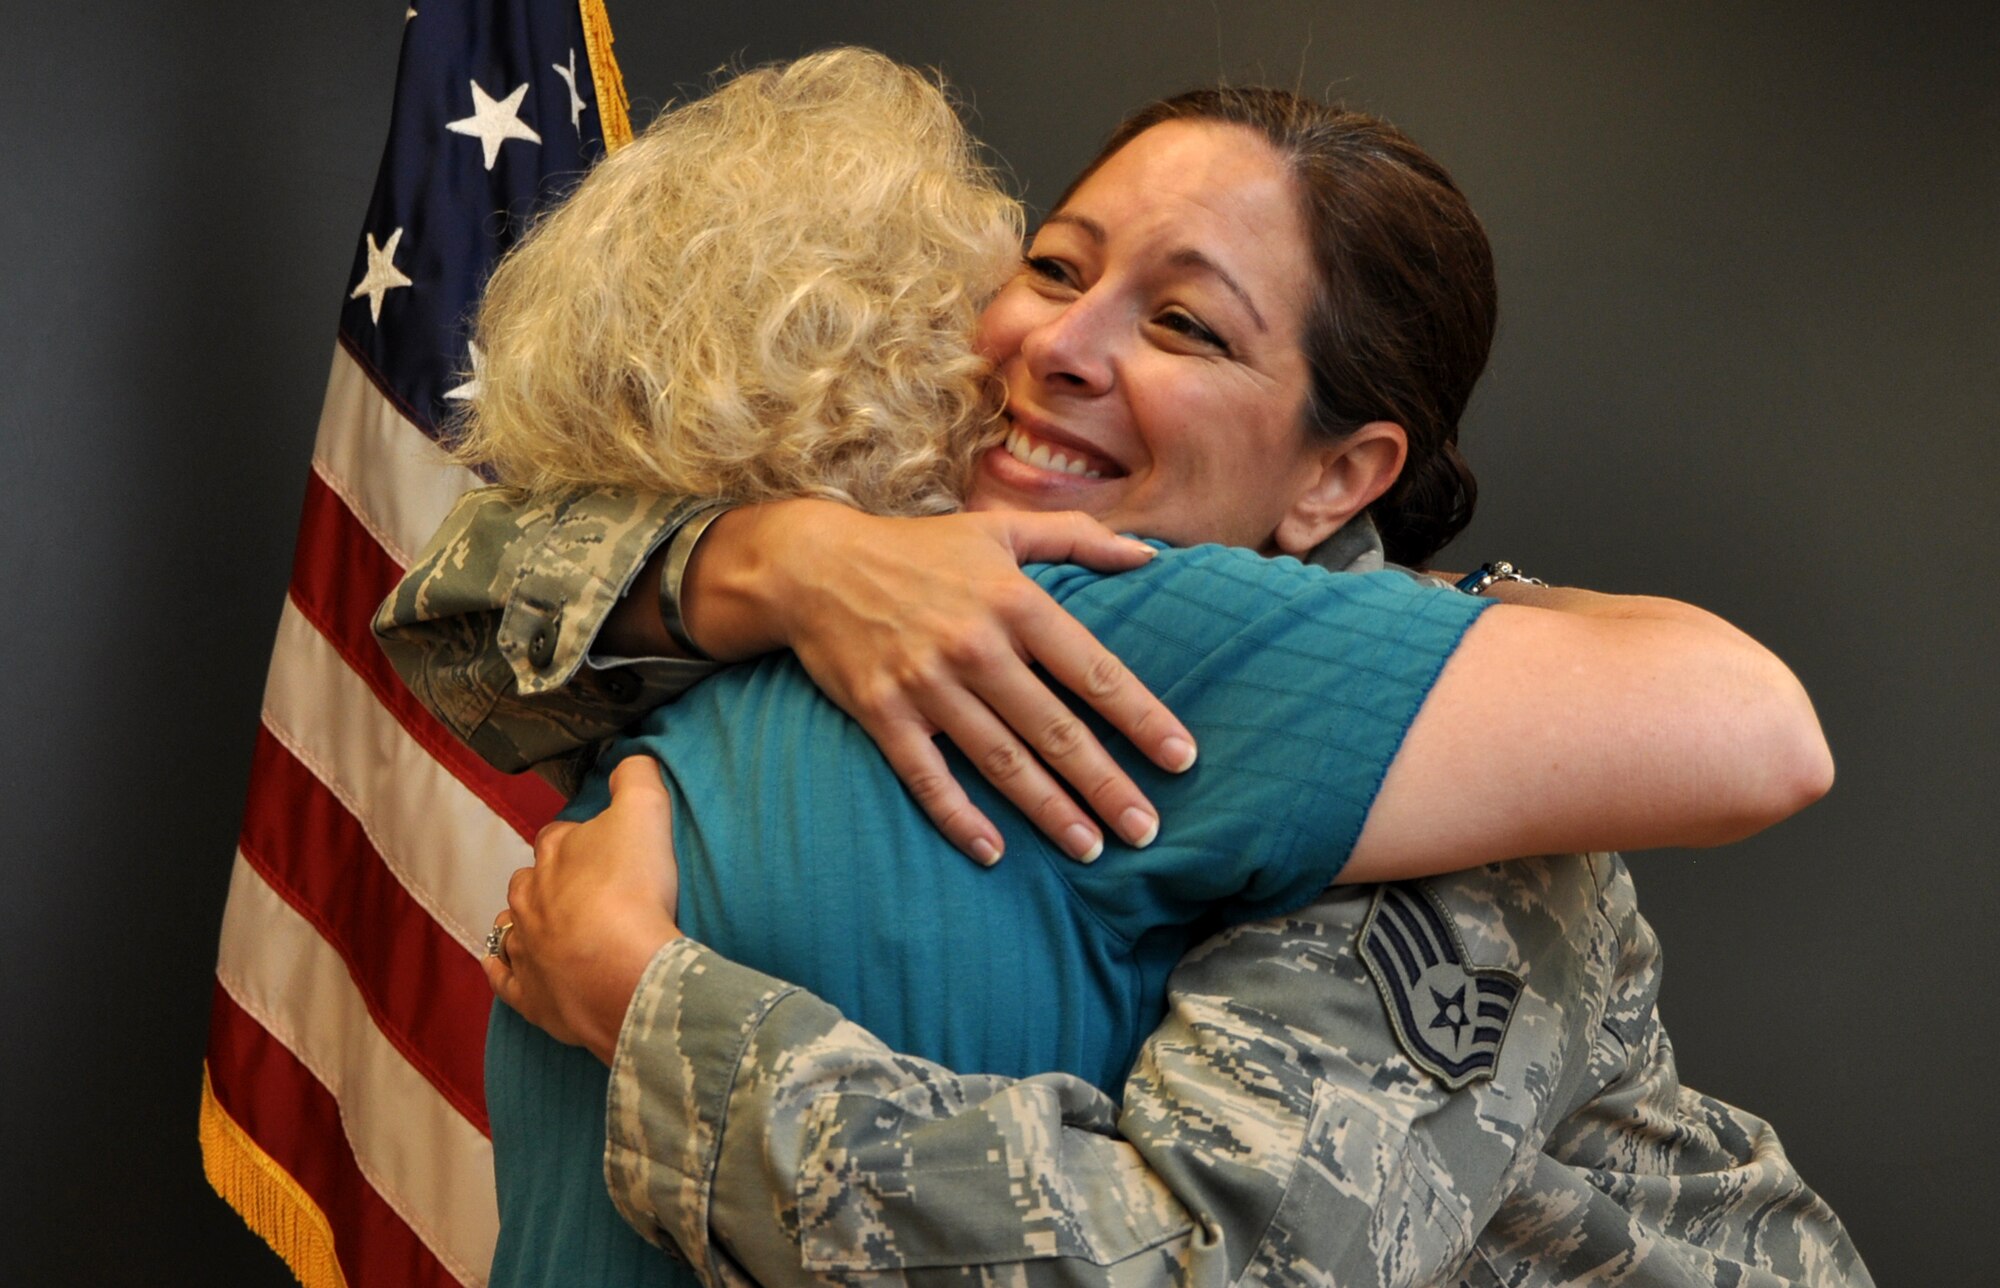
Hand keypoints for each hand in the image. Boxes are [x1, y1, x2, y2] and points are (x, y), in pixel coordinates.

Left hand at [484, 757, 682, 1063]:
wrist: (622, 972)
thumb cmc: (633, 889)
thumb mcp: (646, 811)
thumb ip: (636, 777)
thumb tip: (629, 759)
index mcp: (555, 852)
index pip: (558, 834)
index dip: (581, 837)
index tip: (603, 845)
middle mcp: (528, 897)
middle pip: (529, 880)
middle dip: (549, 880)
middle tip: (584, 888)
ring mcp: (525, 948)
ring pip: (512, 926)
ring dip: (525, 922)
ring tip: (550, 925)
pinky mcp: (529, 994)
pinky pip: (505, 979)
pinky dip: (502, 970)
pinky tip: (506, 967)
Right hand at [686, 501, 1197, 864]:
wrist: (813, 566)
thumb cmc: (918, 549)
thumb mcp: (999, 527)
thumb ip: (1079, 539)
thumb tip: (1150, 558)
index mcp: (1014, 601)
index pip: (1092, 670)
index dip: (1141, 717)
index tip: (1181, 758)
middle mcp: (976, 647)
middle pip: (1055, 729)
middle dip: (1106, 785)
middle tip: (1146, 830)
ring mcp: (927, 685)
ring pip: (1001, 761)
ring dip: (1049, 811)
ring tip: (1092, 848)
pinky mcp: (883, 713)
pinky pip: (928, 776)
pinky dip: (960, 816)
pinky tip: (994, 851)